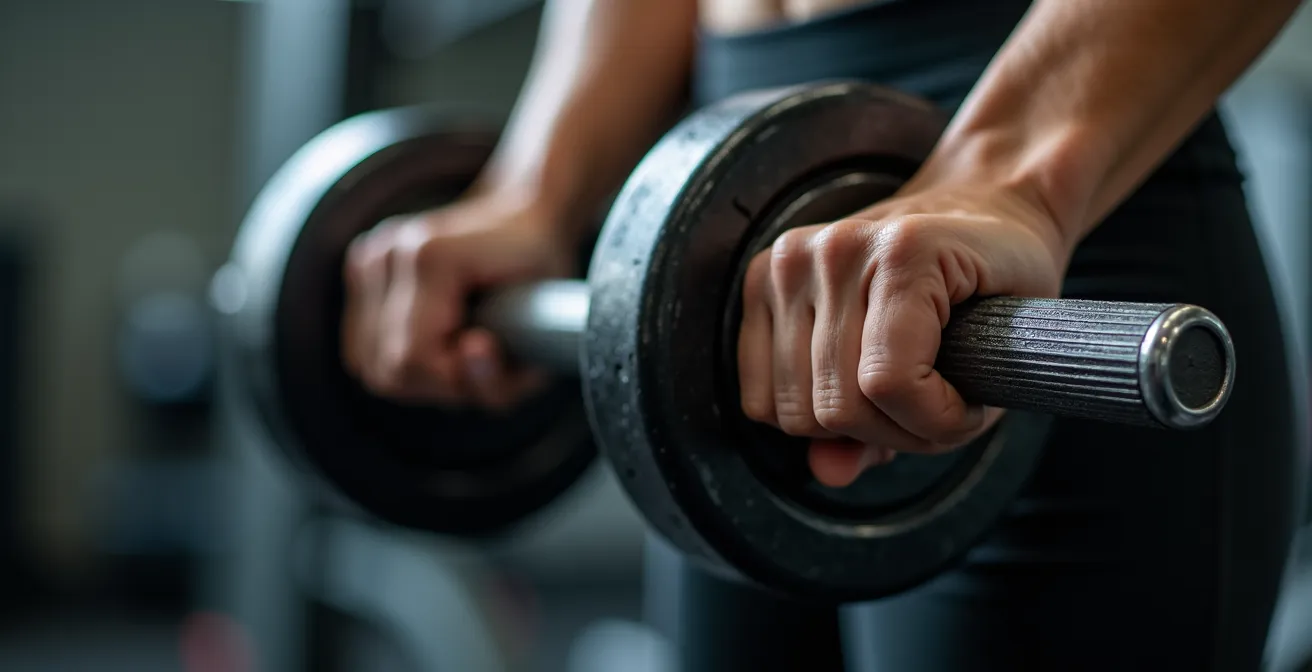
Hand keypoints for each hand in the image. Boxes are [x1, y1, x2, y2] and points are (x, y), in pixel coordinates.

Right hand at [341, 193, 575, 408]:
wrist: (522, 217)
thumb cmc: (539, 275)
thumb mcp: (543, 332)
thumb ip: (502, 369)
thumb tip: (467, 353)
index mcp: (430, 256)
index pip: (410, 360)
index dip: (452, 380)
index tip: (490, 358)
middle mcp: (389, 251)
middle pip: (386, 370)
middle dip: (437, 382)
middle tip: (480, 357)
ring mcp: (370, 255)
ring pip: (367, 363)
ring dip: (417, 375)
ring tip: (458, 347)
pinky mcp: (362, 264)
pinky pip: (361, 346)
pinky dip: (396, 356)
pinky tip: (434, 337)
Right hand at [737, 183, 1070, 487]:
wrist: (979, 204)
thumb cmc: (1000, 281)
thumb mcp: (998, 353)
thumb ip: (922, 422)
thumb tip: (828, 472)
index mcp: (906, 250)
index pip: (889, 385)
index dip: (936, 424)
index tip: (971, 407)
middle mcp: (836, 247)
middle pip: (835, 407)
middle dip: (892, 431)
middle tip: (932, 402)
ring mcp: (791, 259)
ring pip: (793, 410)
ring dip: (848, 426)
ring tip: (893, 391)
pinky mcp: (761, 277)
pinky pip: (757, 394)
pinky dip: (802, 409)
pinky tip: (844, 381)